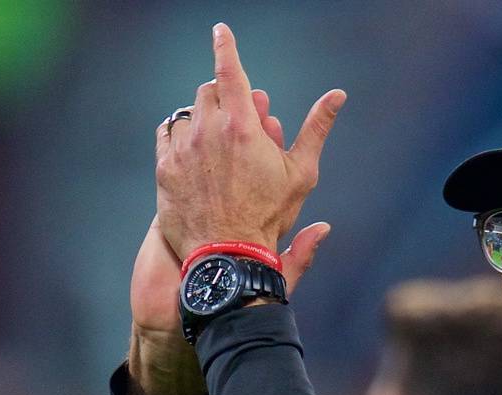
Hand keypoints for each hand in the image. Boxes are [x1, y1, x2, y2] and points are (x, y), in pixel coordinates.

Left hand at [155, 23, 345, 263]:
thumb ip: (316, 128)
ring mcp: (182, 148)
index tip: (221, 31)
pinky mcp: (164, 168)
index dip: (226, 46)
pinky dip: (182, 135)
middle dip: (224, 97)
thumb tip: (337, 95)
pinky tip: (194, 150)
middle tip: (238, 119)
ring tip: (218, 144)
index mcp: (242, 126)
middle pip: (209, 91)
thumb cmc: (270, 216)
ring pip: (188, 112)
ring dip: (203, 118)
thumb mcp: (301, 173)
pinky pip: (168, 135)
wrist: (228, 255)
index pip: (230, 70)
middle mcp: (208, 130)